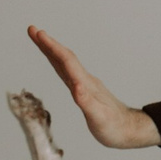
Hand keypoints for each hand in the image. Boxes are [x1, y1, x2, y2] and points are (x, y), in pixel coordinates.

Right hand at [26, 26, 160, 148]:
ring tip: (38, 39)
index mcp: (86, 85)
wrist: (129, 129)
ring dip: (51, 50)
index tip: (38, 34)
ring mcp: (85, 84)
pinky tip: (54, 60)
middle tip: (32, 30)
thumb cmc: (114, 126)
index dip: (52, 47)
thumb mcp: (99, 118)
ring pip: (65, 62)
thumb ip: (87, 102)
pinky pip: (67, 71)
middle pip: (64, 57)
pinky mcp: (84, 90)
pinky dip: (57, 62)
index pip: (67, 61)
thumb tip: (75, 87)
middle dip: (47, 44)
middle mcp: (85, 81)